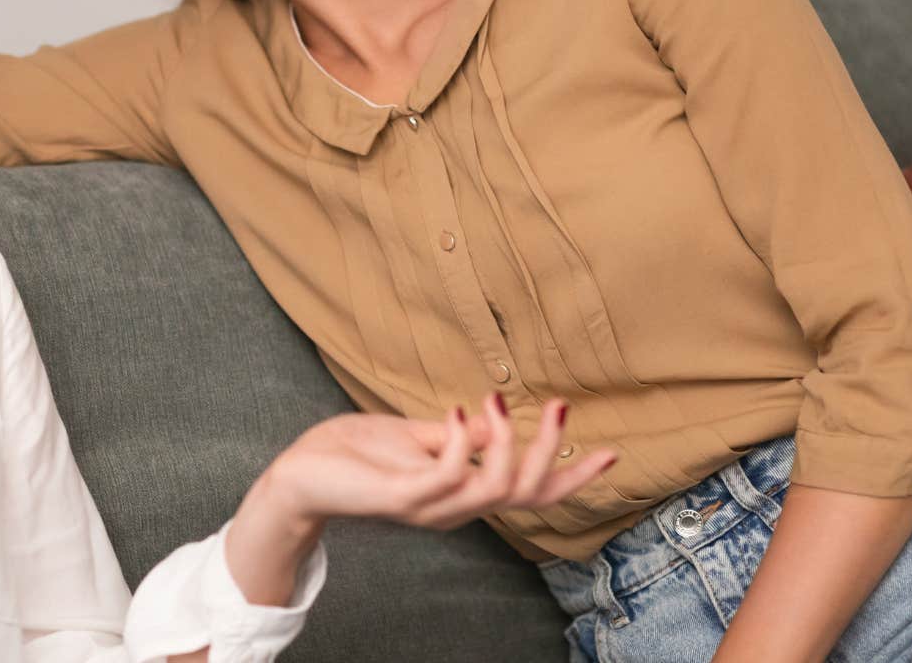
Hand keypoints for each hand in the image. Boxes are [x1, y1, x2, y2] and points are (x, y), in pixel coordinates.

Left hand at [260, 395, 616, 533]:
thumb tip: (496, 418)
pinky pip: (447, 478)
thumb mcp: (417, 438)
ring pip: (495, 489)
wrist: (300, 475)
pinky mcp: (401, 498)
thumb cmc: (354, 454)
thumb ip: (456, 436)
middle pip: (524, 494)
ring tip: (500, 402)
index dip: (572, 476)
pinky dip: (463, 444)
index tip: (612, 452)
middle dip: (551, 451)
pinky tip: (460, 411)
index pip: (529, 492)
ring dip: (508, 442)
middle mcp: (453, 508)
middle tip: (561, 405)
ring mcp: (429, 507)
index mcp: (461, 494)